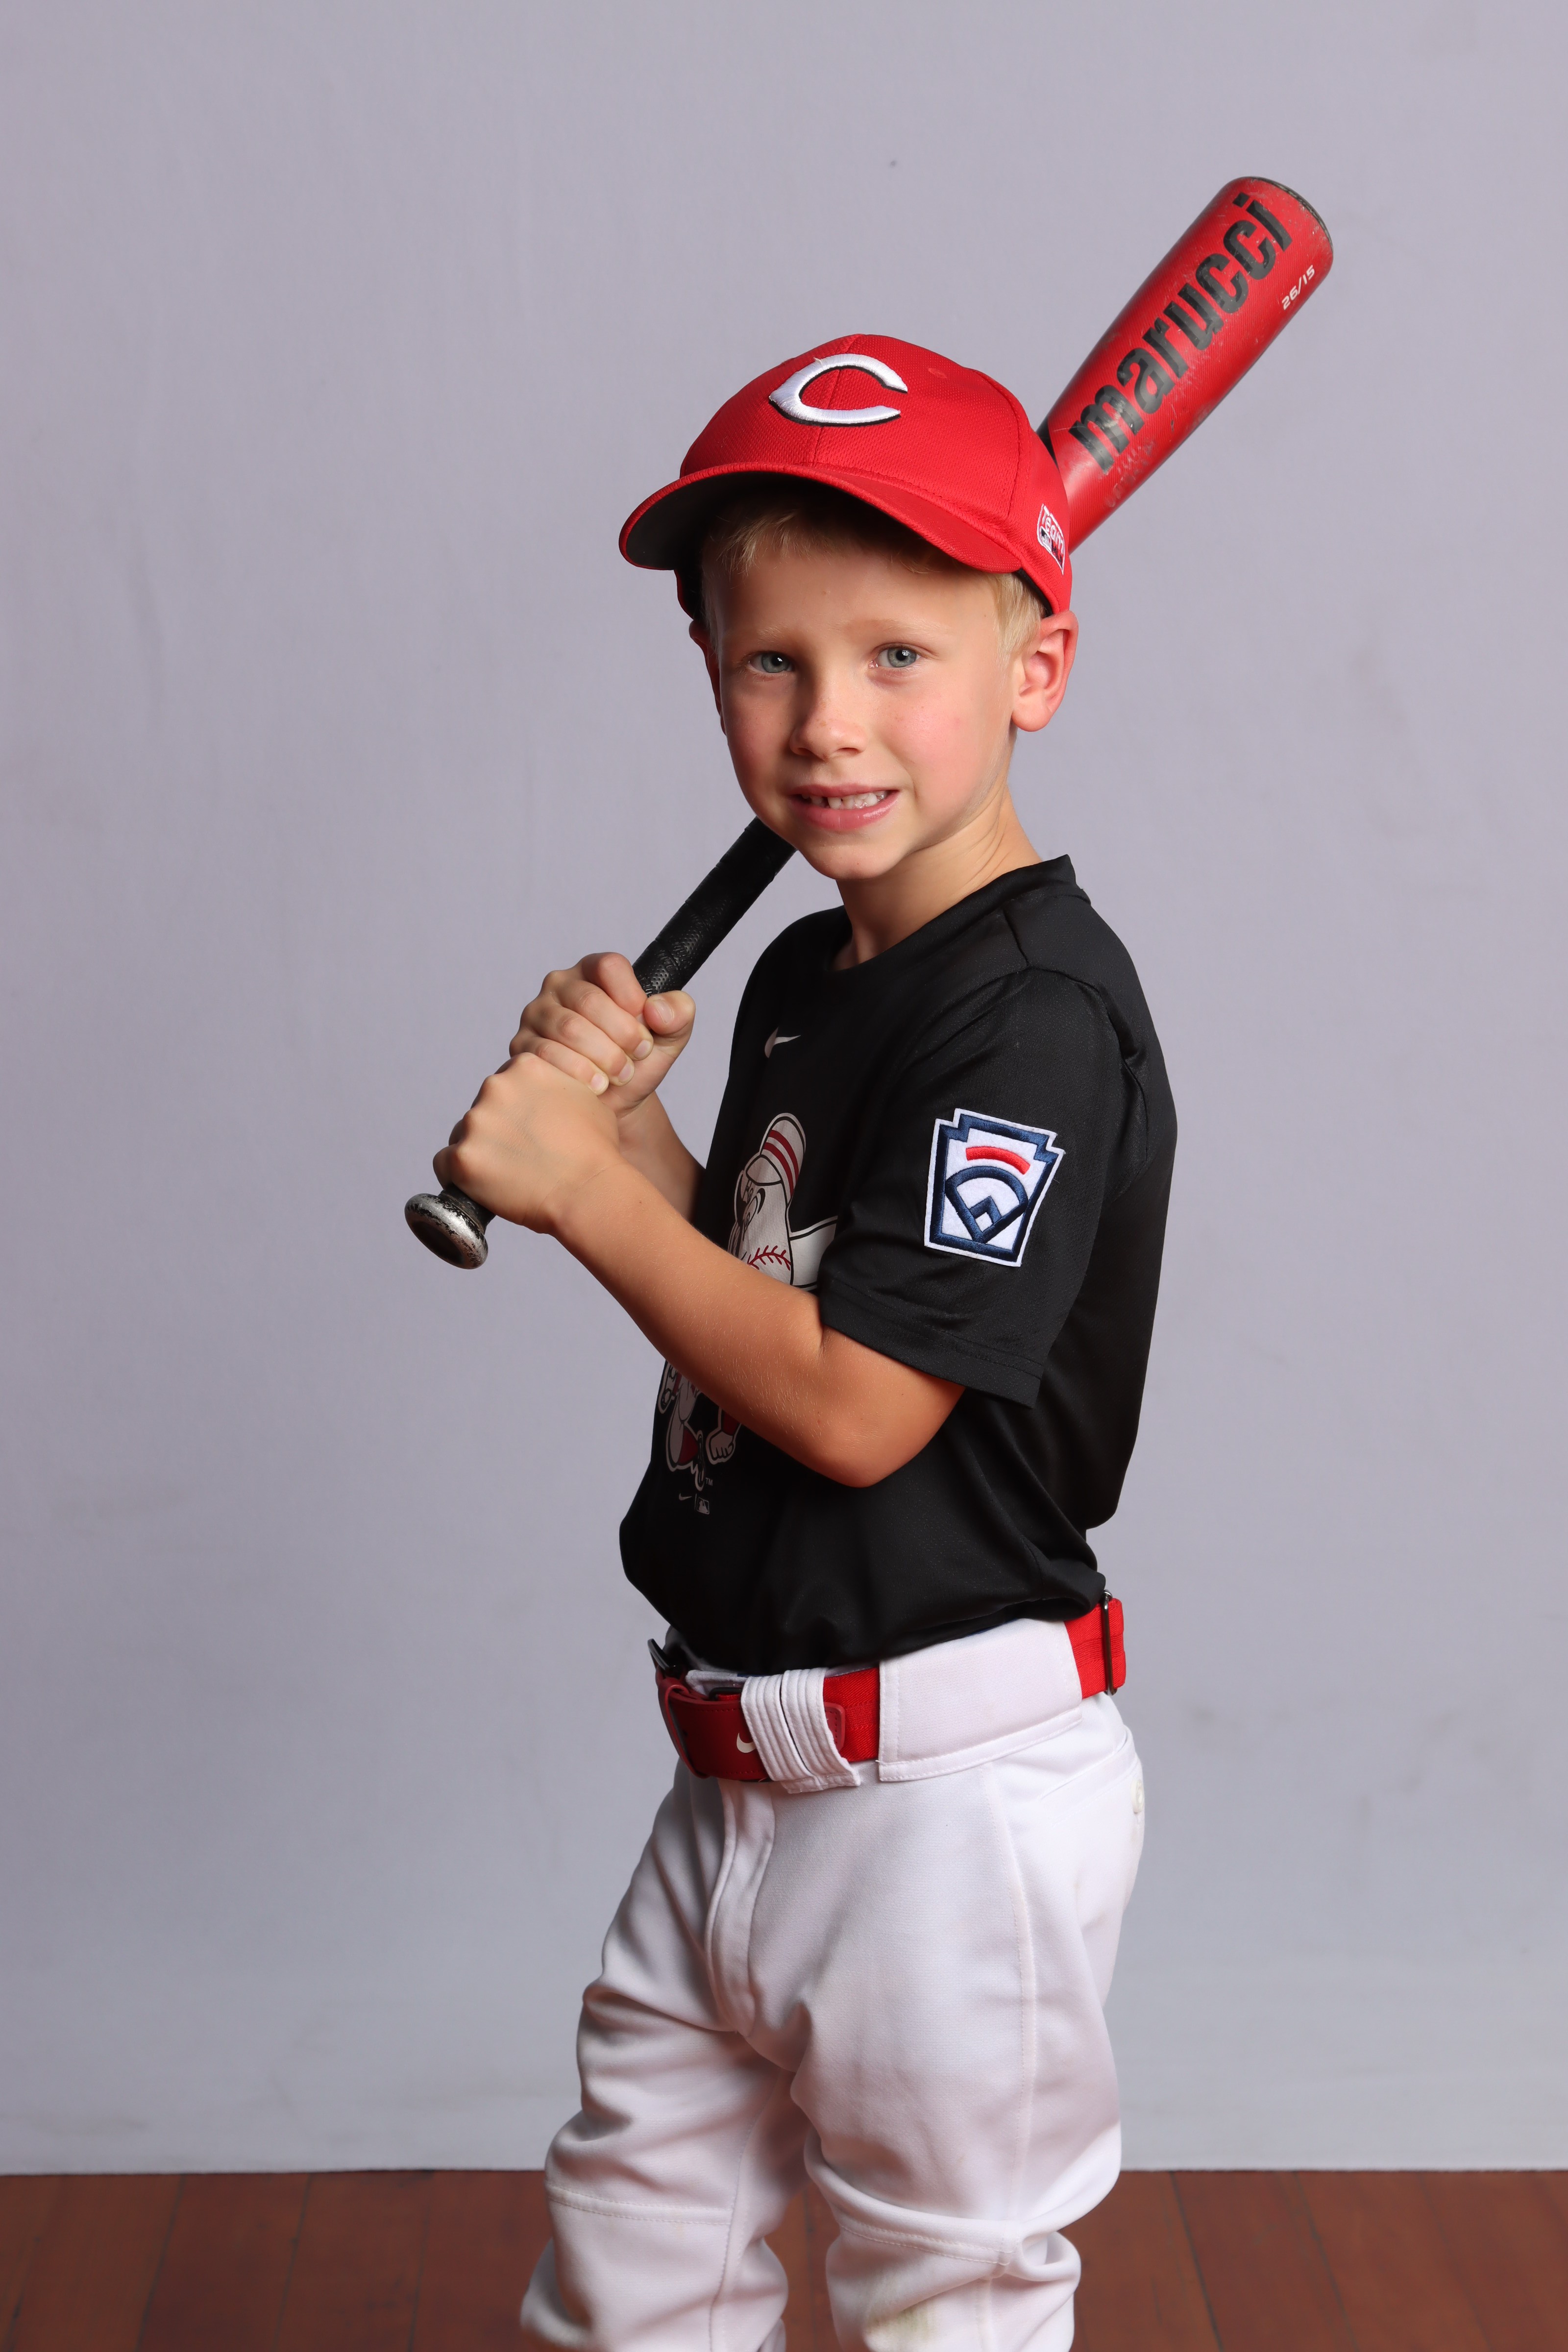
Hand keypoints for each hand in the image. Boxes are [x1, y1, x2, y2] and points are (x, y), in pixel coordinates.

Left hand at [434, 1052, 623, 1233]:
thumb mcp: (586, 1098)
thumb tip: (549, 1096)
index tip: (526, 1131)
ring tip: (508, 1176)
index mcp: (525, 1066)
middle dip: (496, 1131)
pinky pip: (445, 1164)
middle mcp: (495, 1087)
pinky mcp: (463, 1157)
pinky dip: (459, 1176)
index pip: (504, 1085)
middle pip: (482, 1109)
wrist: (589, 1191)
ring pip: (464, 1136)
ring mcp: (476, 1122)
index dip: (515, 1111)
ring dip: (479, 1152)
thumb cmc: (595, 1151)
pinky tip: (481, 1186)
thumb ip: (559, 1087)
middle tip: (520, 1157)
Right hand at [509, 955, 694, 1130]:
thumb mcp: (669, 1036)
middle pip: (589, 1000)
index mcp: (594, 971)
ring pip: (568, 1029)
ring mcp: (536, 1015)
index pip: (609, 966)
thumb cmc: (637, 1060)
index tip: (645, 1025)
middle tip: (637, 1057)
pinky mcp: (523, 1046)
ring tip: (620, 1074)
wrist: (614, 1100)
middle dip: (622, 1035)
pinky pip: (547, 1055)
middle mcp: (560, 985)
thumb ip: (678, 1013)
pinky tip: (596, 1085)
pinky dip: (578, 1073)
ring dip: (603, 1057)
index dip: (632, 998)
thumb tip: (656, 1009)